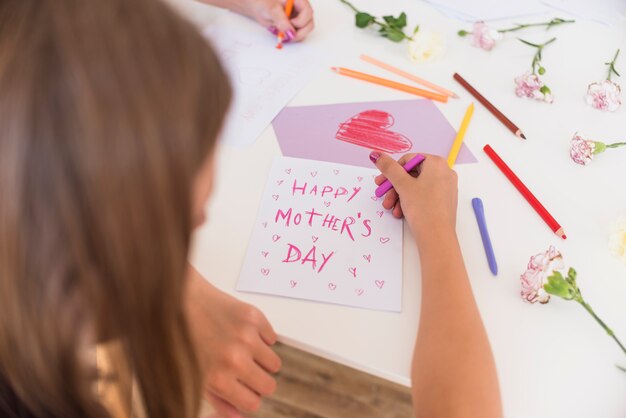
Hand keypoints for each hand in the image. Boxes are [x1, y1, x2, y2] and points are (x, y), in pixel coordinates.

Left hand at [185, 266, 280, 415]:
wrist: (179, 301)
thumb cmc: (181, 339)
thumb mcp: (192, 377)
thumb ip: (218, 400)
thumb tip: (238, 416)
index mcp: (219, 379)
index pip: (253, 403)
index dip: (249, 397)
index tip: (245, 391)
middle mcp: (235, 359)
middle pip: (268, 385)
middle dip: (259, 381)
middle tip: (246, 371)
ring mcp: (247, 337)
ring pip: (274, 363)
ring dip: (262, 359)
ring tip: (243, 350)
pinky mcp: (254, 317)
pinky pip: (272, 338)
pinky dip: (262, 337)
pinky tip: (242, 332)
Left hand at [238, 0, 313, 41]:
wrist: (260, 8)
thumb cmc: (265, 3)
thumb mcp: (272, 10)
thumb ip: (281, 20)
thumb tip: (290, 32)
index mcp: (299, 0)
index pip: (308, 12)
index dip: (300, 21)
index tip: (290, 24)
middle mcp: (302, 9)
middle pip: (309, 24)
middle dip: (299, 32)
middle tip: (287, 35)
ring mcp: (300, 18)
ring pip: (305, 31)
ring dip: (295, 36)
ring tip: (282, 34)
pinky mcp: (296, 26)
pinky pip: (298, 35)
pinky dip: (291, 37)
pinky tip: (282, 34)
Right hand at [371, 152, 457, 241]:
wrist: (436, 236)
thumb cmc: (422, 206)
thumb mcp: (402, 185)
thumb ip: (388, 168)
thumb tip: (377, 155)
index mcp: (437, 163)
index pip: (409, 160)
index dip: (392, 171)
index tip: (381, 182)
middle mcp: (444, 172)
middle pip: (412, 174)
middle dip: (394, 187)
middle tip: (383, 195)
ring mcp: (446, 187)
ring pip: (416, 187)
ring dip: (400, 196)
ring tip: (391, 208)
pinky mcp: (444, 201)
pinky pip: (424, 196)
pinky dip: (410, 202)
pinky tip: (401, 213)